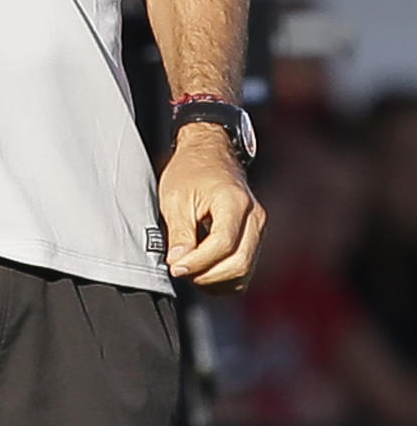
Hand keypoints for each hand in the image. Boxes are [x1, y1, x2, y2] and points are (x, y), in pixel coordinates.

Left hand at [158, 124, 265, 289]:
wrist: (208, 153)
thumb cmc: (191, 169)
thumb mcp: (175, 197)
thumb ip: (179, 233)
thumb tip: (179, 263)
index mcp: (234, 201)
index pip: (223, 244)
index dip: (199, 262)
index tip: (176, 266)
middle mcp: (253, 216)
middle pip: (238, 263)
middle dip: (207, 275)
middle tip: (180, 268)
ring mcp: (257, 228)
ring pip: (244, 272)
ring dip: (215, 280)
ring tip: (190, 268)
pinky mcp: (254, 238)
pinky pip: (244, 270)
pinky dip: (224, 278)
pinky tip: (204, 269)